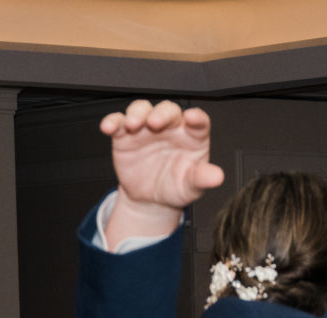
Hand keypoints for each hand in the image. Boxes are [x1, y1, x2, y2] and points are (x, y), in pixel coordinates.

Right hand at [100, 100, 222, 240]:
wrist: (151, 200)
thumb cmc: (176, 187)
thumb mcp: (191, 186)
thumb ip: (202, 179)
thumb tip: (217, 177)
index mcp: (191, 136)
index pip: (198, 121)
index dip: (196, 117)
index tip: (193, 118)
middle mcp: (170, 128)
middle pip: (167, 110)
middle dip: (161, 114)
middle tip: (155, 123)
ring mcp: (146, 128)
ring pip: (142, 109)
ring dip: (137, 113)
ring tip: (133, 125)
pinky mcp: (125, 135)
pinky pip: (118, 122)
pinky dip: (112, 121)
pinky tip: (109, 127)